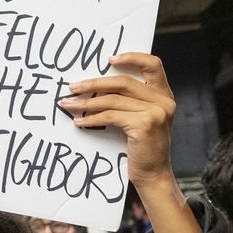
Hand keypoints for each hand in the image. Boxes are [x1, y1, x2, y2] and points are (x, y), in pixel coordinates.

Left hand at [59, 52, 177, 184]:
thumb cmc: (143, 147)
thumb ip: (132, 100)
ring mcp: (155, 112)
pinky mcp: (144, 124)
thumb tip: (96, 85)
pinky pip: (110, 116)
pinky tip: (79, 121)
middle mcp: (163, 101)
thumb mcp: (143, 118)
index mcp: (164, 95)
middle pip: (123, 82)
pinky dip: (91, 118)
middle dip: (93, 83)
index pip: (153, 65)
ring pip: (113, 99)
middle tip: (72, 86)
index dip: (132, 57)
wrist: (153, 175)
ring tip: (68, 104)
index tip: (109, 59)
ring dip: (86, 102)